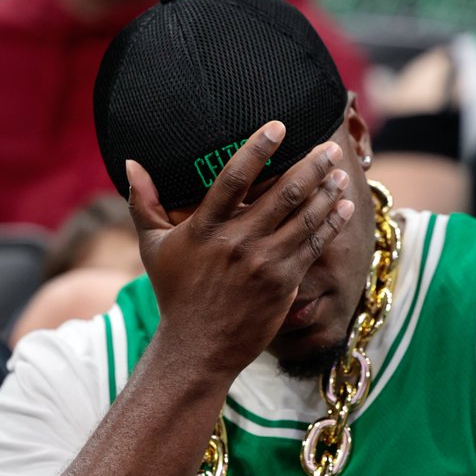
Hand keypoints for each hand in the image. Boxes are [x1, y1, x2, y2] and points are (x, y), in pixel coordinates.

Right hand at [126, 120, 354, 378]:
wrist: (197, 348)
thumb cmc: (175, 293)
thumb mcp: (153, 247)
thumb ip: (144, 202)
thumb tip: (130, 162)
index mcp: (205, 228)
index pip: (232, 178)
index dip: (257, 149)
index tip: (279, 126)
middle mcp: (237, 243)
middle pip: (282, 194)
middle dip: (311, 166)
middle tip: (329, 147)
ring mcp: (264, 264)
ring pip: (304, 218)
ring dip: (327, 191)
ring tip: (341, 171)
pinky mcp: (284, 284)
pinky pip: (313, 246)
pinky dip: (331, 223)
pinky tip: (345, 205)